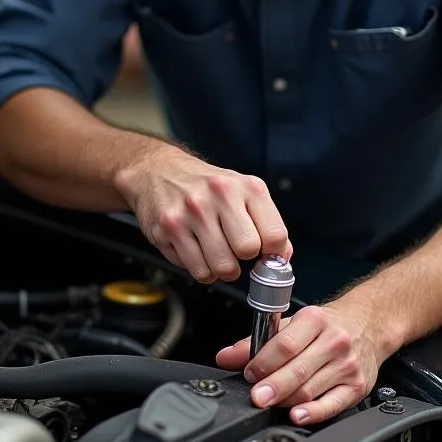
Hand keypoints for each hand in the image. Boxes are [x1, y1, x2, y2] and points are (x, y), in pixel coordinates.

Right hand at [114, 146, 290, 283]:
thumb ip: (266, 223)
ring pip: (222, 267)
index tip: (265, 255)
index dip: (273, 254)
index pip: (275, 235)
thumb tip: (283, 257)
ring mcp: (190, 212)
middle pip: (247, 251)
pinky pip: (197, 271)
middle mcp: (218, 195)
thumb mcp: (242, 191)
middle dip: (244, 260)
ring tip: (216, 253)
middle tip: (236, 252)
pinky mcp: (168, 229)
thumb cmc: (205, 186)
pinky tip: (197, 251)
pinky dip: (202, 270)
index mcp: (245, 186)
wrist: (158, 171)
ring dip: (222, 269)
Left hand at [214, 299, 384, 424]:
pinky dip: (313, 413)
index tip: (249, 373)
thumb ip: (257, 340)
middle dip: (272, 386)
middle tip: (255, 396)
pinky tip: (297, 415)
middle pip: (297, 370)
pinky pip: (332, 405)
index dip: (263, 362)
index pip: (285, 344)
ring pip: (310, 389)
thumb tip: (226, 357)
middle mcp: (334, 342)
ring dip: (286, 400)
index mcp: (315, 320)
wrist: (368, 325)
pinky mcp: (357, 387)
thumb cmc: (327, 325)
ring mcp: (347, 366)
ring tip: (268, 403)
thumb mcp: (293, 324)